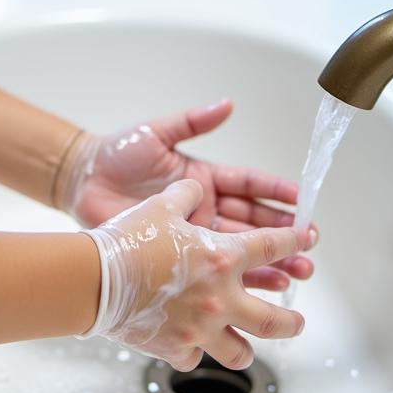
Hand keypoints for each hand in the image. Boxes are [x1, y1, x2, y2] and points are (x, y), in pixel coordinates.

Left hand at [55, 100, 314, 289]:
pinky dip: (239, 279)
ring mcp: (192, 233)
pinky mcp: (177, 254)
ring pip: (240, 250)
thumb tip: (227, 103)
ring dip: (270, 260)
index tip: (302, 199)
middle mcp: (204, 206)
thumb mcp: (157, 133)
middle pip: (252, 221)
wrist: (83, 181)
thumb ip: (193, 121)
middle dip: (283, 233)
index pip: (248, 184)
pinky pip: (213, 268)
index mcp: (204, 177)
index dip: (275, 191)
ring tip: (297, 272)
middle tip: (309, 244)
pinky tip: (263, 289)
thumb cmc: (117, 153)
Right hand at [81, 179, 311, 370]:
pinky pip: (196, 358)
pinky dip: (196, 351)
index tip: (307, 241)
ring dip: (249, 346)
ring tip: (250, 344)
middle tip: (298, 320)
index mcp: (222, 257)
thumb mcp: (160, 204)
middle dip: (292, 320)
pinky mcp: (178, 348)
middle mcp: (220, 296)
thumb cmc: (127, 239)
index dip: (293, 241)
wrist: (95, 277)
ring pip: (242, 350)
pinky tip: (192, 345)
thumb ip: (186, 196)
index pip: (270, 247)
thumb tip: (196, 190)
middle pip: (274, 317)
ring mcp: (202, 328)